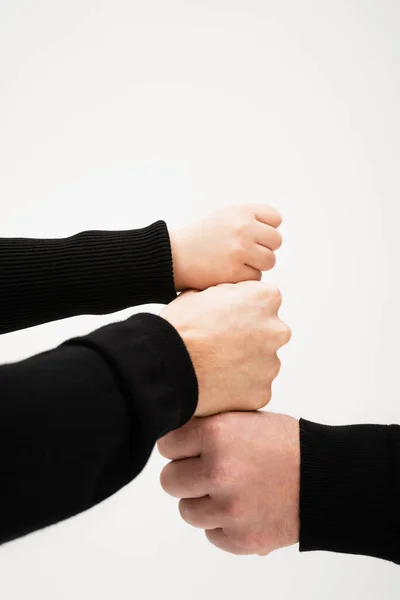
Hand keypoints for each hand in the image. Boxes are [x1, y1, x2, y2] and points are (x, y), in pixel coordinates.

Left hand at [158, 411, 299, 555]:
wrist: (327, 477)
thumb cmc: (287, 444)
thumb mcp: (246, 418)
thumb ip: (209, 428)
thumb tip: (173, 440)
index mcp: (217, 433)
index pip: (167, 445)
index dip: (180, 448)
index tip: (191, 450)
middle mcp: (218, 469)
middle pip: (170, 480)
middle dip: (186, 476)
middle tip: (208, 472)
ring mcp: (228, 508)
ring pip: (187, 510)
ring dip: (203, 503)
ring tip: (229, 491)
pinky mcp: (240, 538)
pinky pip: (211, 534)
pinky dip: (223, 525)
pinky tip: (245, 508)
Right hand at [160, 282, 290, 415]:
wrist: (168, 364)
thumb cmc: (181, 327)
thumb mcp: (202, 291)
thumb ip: (227, 293)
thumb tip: (229, 298)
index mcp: (265, 299)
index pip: (264, 300)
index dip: (242, 308)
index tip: (226, 317)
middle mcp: (276, 330)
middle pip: (268, 332)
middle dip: (249, 337)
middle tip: (220, 343)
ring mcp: (271, 364)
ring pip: (262, 362)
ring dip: (245, 363)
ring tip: (215, 364)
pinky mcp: (262, 392)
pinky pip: (253, 388)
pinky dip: (239, 387)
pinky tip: (216, 382)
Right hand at [170, 204, 281, 290]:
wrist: (175, 256)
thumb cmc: (201, 237)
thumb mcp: (224, 216)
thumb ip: (250, 218)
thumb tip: (276, 229)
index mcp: (241, 211)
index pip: (275, 219)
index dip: (266, 230)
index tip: (254, 236)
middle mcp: (243, 228)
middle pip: (276, 241)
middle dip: (264, 248)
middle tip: (245, 253)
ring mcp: (239, 250)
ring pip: (269, 261)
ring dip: (257, 265)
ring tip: (238, 263)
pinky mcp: (234, 272)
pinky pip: (256, 277)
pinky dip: (245, 278)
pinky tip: (229, 272)